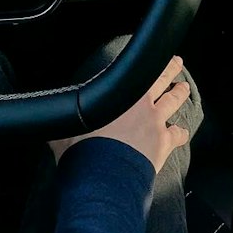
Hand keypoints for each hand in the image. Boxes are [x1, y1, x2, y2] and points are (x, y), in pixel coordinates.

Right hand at [51, 55, 190, 172]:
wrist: (103, 175)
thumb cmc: (83, 151)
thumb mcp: (66, 131)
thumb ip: (64, 124)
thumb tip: (49, 126)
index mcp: (119, 94)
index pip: (132, 70)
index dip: (140, 63)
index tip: (146, 57)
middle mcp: (140, 102)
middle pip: (160, 78)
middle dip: (169, 68)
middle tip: (176, 61)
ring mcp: (155, 121)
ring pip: (173, 100)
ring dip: (180, 92)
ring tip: (184, 87)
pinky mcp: (164, 141)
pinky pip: (178, 134)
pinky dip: (181, 133)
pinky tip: (182, 133)